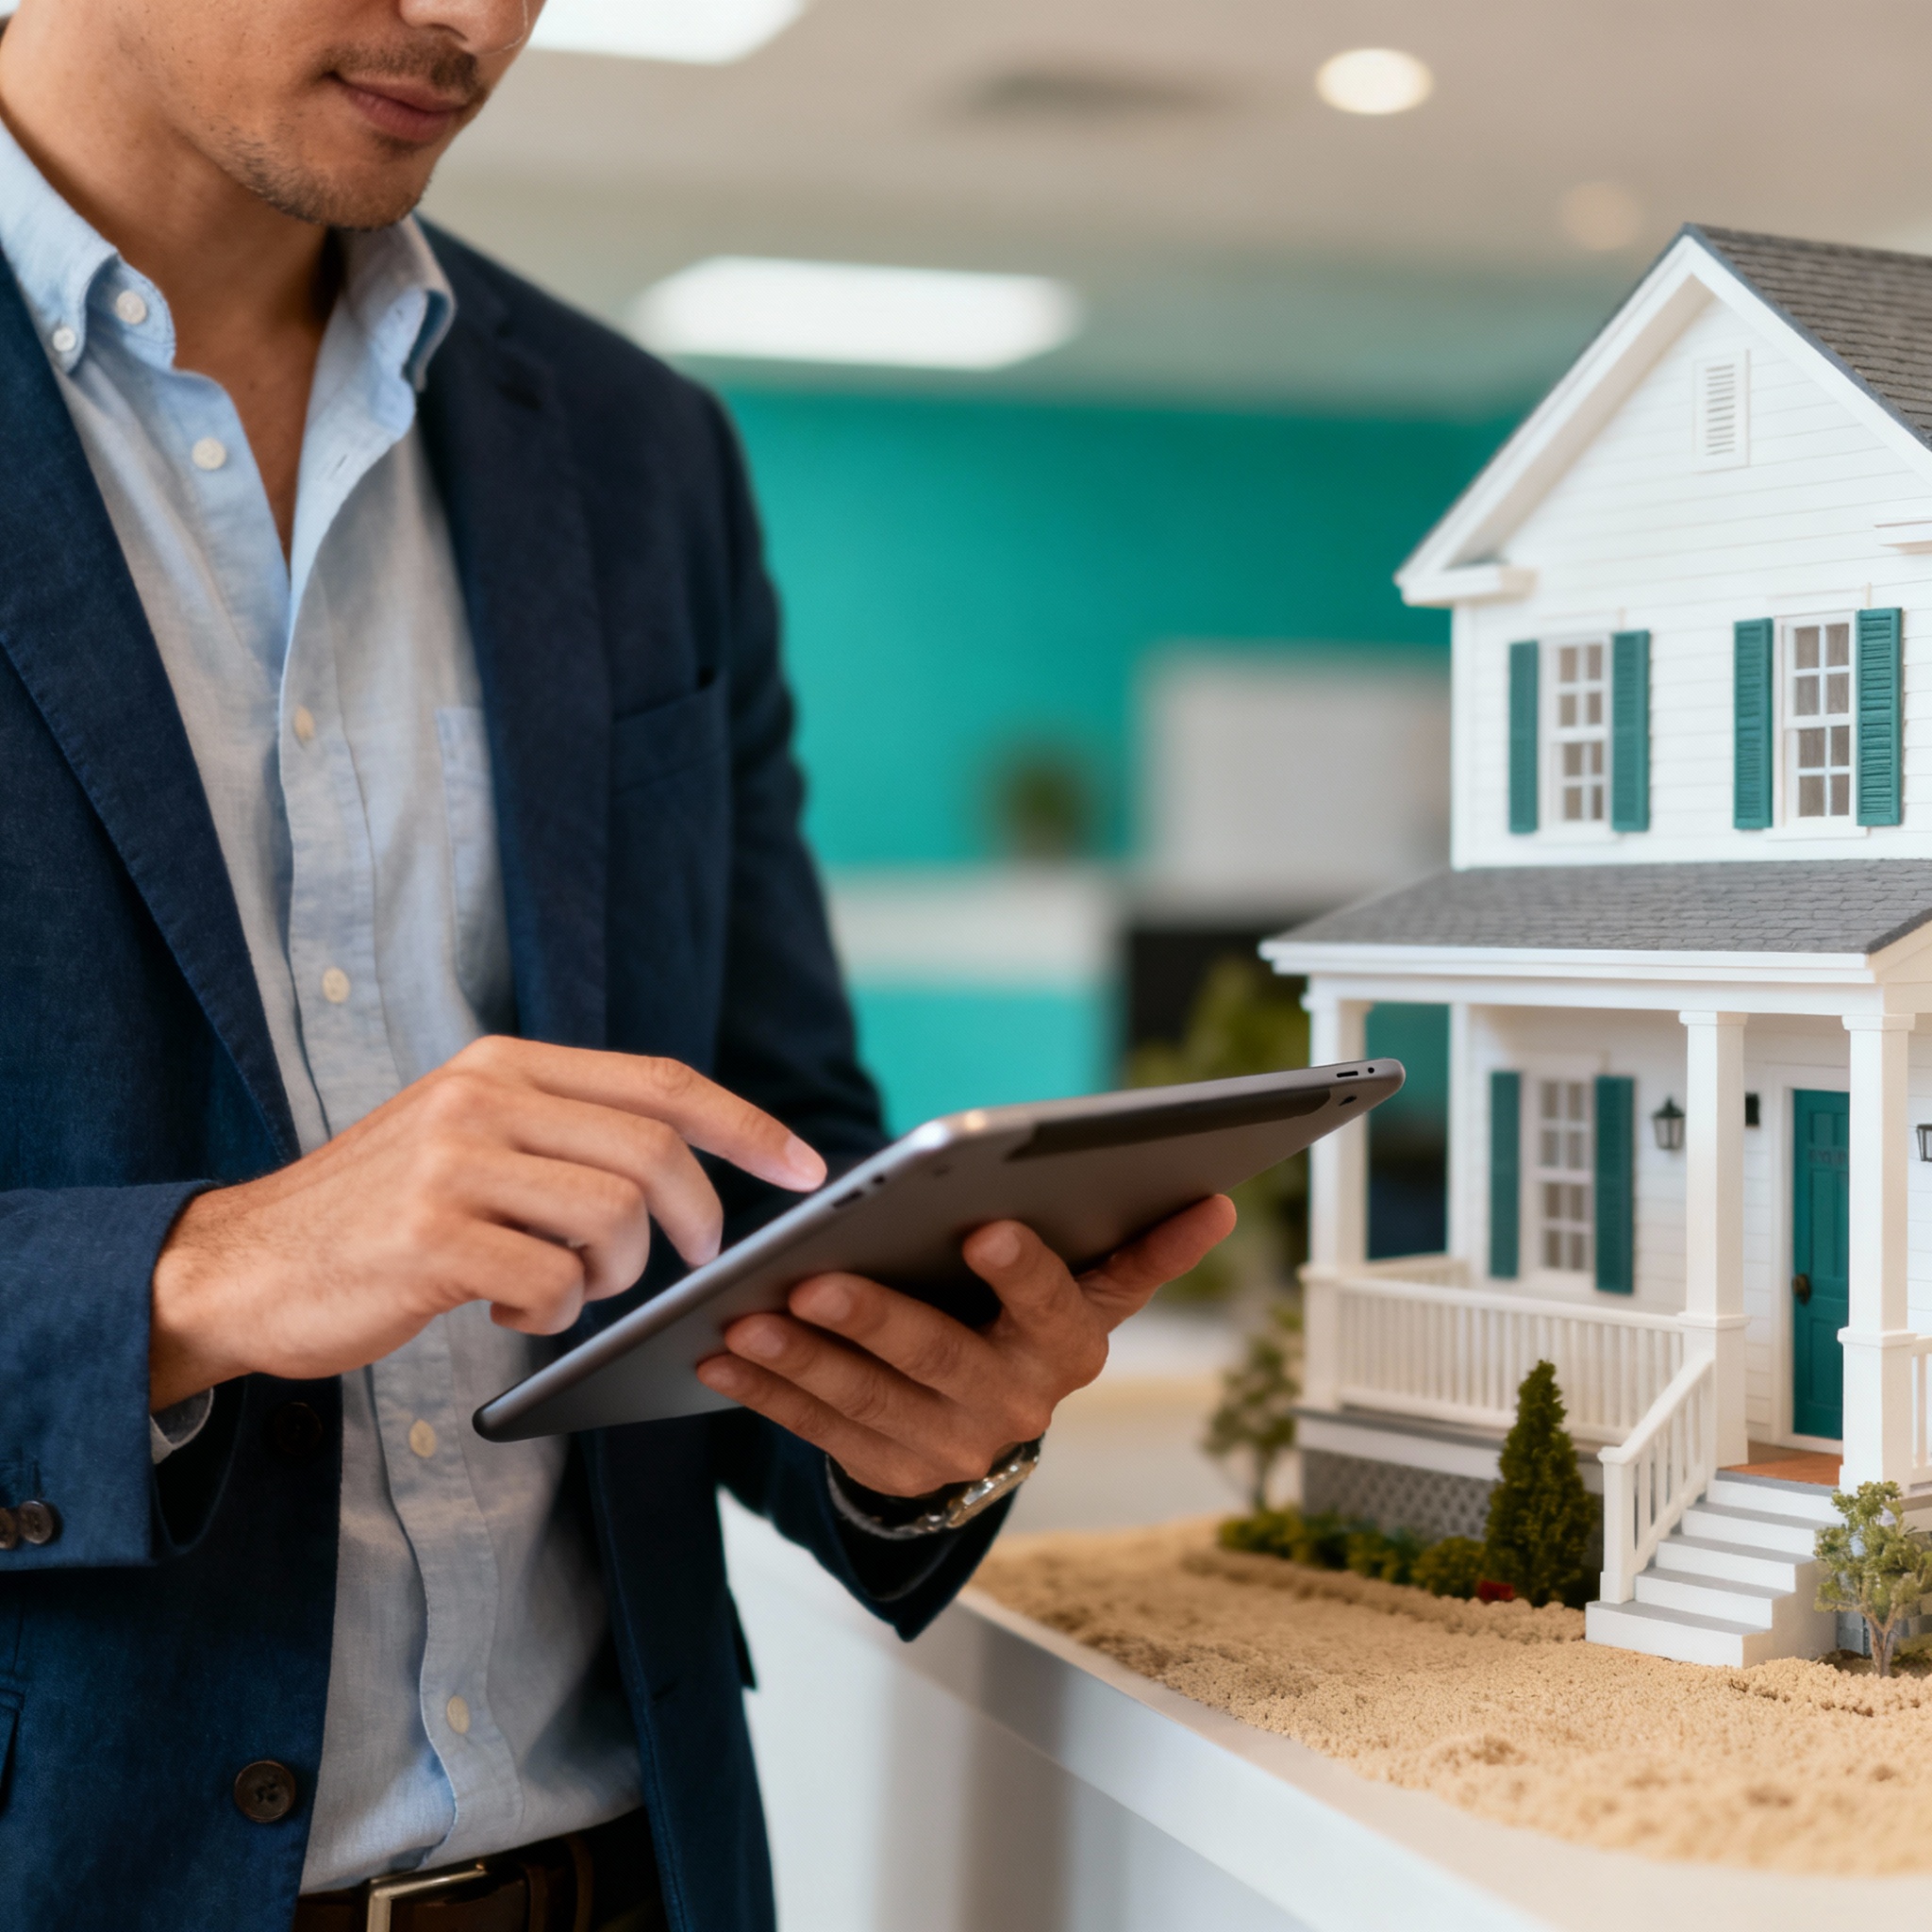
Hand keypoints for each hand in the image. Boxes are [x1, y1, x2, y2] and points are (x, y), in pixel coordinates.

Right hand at [148, 1037, 824, 1409]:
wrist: (240, 1267)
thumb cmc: (377, 1215)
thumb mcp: (468, 1138)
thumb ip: (563, 1131)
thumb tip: (690, 1166)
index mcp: (505, 1065)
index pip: (661, 1080)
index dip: (747, 1124)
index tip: (806, 1166)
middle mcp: (483, 1098)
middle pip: (656, 1153)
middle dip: (695, 1221)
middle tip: (687, 1262)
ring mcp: (454, 1163)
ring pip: (615, 1217)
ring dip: (614, 1277)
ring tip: (564, 1289)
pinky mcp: (430, 1238)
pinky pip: (554, 1282)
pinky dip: (554, 1314)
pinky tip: (510, 1312)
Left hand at [693, 1194, 1237, 1496]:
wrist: (992, 1430)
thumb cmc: (1031, 1325)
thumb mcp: (1091, 1292)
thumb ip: (1142, 1248)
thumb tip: (1216, 1201)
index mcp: (1067, 1347)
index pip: (1052, 1304)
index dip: (1020, 1272)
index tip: (984, 1227)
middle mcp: (1013, 1407)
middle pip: (939, 1359)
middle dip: (873, 1322)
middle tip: (814, 1284)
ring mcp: (946, 1449)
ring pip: (864, 1401)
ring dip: (798, 1363)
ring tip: (743, 1319)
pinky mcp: (885, 1473)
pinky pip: (815, 1433)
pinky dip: (765, 1396)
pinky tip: (719, 1355)